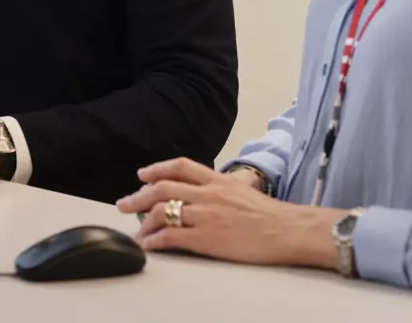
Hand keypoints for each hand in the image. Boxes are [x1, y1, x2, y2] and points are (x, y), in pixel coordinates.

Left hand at [116, 157, 342, 267]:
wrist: (288, 230)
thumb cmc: (271, 215)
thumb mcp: (245, 190)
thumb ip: (226, 186)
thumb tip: (218, 184)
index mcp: (218, 180)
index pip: (181, 166)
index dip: (158, 168)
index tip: (142, 174)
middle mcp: (208, 193)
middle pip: (163, 187)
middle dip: (138, 195)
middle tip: (124, 203)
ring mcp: (205, 215)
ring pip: (162, 211)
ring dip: (142, 221)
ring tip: (134, 231)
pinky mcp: (206, 238)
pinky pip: (171, 236)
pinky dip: (154, 240)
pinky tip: (148, 245)